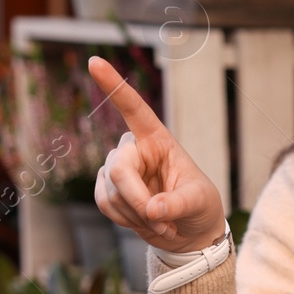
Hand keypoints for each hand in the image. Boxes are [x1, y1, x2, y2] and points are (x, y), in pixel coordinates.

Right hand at [87, 55, 226, 251]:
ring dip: (136, 215)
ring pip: (111, 192)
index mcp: (158, 138)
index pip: (134, 108)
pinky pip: (105, 204)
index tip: (94, 62)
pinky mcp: (107, 189)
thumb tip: (152, 209)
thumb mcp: (199, 202)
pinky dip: (126, 220)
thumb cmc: (199, 206)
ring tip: (164, 224)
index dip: (114, 85)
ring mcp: (118, 169)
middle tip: (161, 221)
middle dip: (137, 200)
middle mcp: (134, 148)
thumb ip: (178, 204)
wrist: (188, 231)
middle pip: (119, 169)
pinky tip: (145, 223)